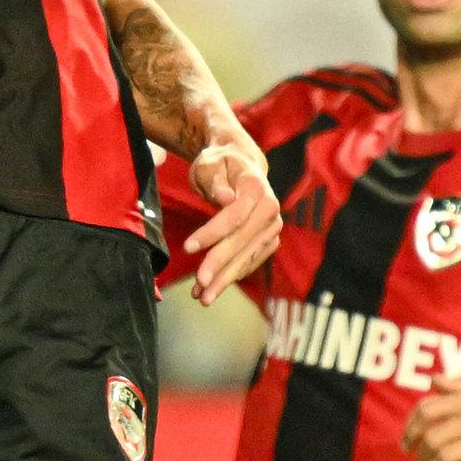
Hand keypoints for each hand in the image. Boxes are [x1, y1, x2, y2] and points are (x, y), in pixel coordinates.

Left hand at [182, 135, 281, 306]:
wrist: (239, 164)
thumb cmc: (218, 163)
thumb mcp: (209, 164)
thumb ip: (216, 181)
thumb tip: (227, 200)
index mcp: (256, 186)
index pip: (235, 215)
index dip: (212, 233)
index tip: (188, 248)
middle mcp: (270, 208)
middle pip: (243, 241)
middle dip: (220, 265)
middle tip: (200, 286)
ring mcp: (272, 227)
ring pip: (247, 257)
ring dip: (225, 279)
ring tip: (202, 297)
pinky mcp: (268, 240)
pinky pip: (249, 262)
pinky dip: (231, 276)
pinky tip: (212, 288)